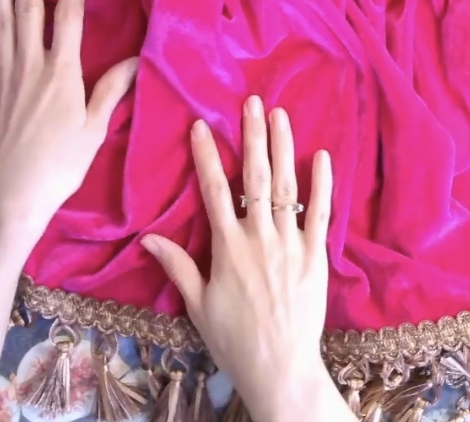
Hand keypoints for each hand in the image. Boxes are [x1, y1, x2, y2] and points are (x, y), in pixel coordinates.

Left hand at [0, 0, 137, 258]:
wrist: (12, 195)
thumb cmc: (61, 166)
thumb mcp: (95, 130)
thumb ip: (111, 90)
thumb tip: (135, 59)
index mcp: (63, 74)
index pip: (69, 19)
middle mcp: (30, 66)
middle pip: (28, 8)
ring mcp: (2, 76)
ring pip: (1, 21)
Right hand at [142, 96, 348, 421]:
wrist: (278, 366)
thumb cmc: (233, 339)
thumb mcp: (197, 304)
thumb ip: (177, 266)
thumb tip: (148, 238)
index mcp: (227, 248)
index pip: (214, 192)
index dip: (207, 157)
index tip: (201, 126)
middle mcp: (259, 238)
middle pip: (254, 178)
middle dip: (252, 138)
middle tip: (252, 103)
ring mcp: (291, 245)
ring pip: (286, 188)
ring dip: (283, 149)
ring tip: (280, 115)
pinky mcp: (316, 256)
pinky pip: (321, 214)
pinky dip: (322, 184)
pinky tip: (321, 156)